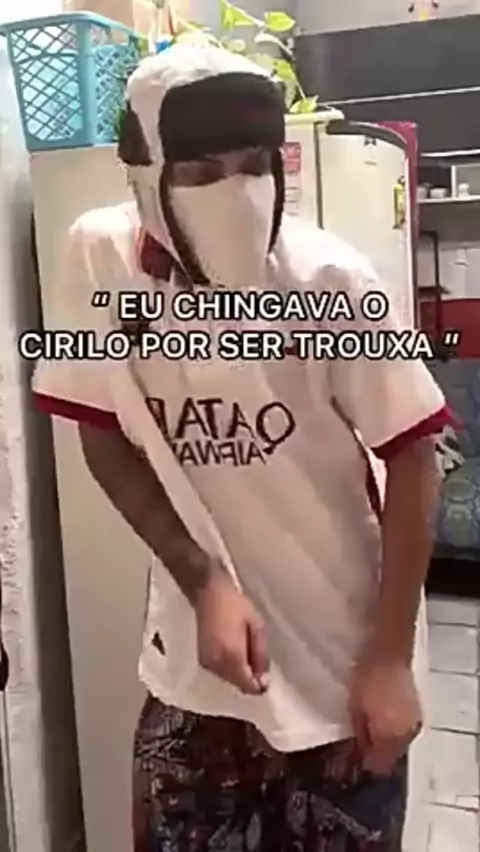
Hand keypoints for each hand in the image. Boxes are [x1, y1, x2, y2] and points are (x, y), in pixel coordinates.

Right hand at [194, 570, 269, 695]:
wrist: (208, 594)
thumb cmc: (236, 606)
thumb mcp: (257, 626)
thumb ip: (261, 656)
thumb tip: (264, 682)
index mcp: (232, 656)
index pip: (247, 685)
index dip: (259, 686)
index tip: (266, 676)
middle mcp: (217, 665)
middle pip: (238, 685)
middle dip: (250, 679)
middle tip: (256, 658)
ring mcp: (207, 663)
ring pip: (229, 680)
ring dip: (239, 674)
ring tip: (245, 651)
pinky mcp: (202, 660)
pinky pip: (220, 673)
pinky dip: (229, 669)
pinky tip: (234, 652)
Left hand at [349, 660, 421, 775]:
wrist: (389, 652)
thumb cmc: (367, 678)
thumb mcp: (355, 706)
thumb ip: (360, 732)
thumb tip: (359, 749)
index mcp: (390, 735)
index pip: (379, 764)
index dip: (365, 764)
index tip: (353, 761)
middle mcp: (406, 734)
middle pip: (391, 756)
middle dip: (377, 754)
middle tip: (360, 747)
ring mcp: (415, 722)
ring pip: (399, 744)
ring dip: (386, 742)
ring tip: (371, 733)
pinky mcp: (417, 711)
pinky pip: (404, 730)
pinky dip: (394, 730)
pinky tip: (384, 721)